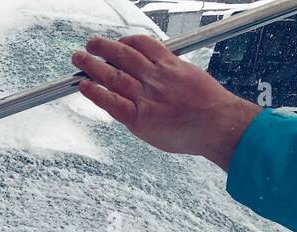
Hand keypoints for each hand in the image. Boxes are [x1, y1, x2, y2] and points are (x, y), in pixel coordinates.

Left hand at [72, 35, 262, 170]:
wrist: (217, 124)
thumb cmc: (210, 107)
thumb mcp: (194, 78)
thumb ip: (175, 74)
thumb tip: (166, 72)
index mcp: (169, 65)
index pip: (142, 45)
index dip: (125, 41)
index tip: (118, 42)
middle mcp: (155, 77)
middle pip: (123, 55)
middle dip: (103, 47)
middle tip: (90, 45)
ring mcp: (146, 97)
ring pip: (113, 75)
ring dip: (92, 65)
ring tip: (79, 59)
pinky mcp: (139, 118)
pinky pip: (112, 102)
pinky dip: (96, 92)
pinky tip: (84, 86)